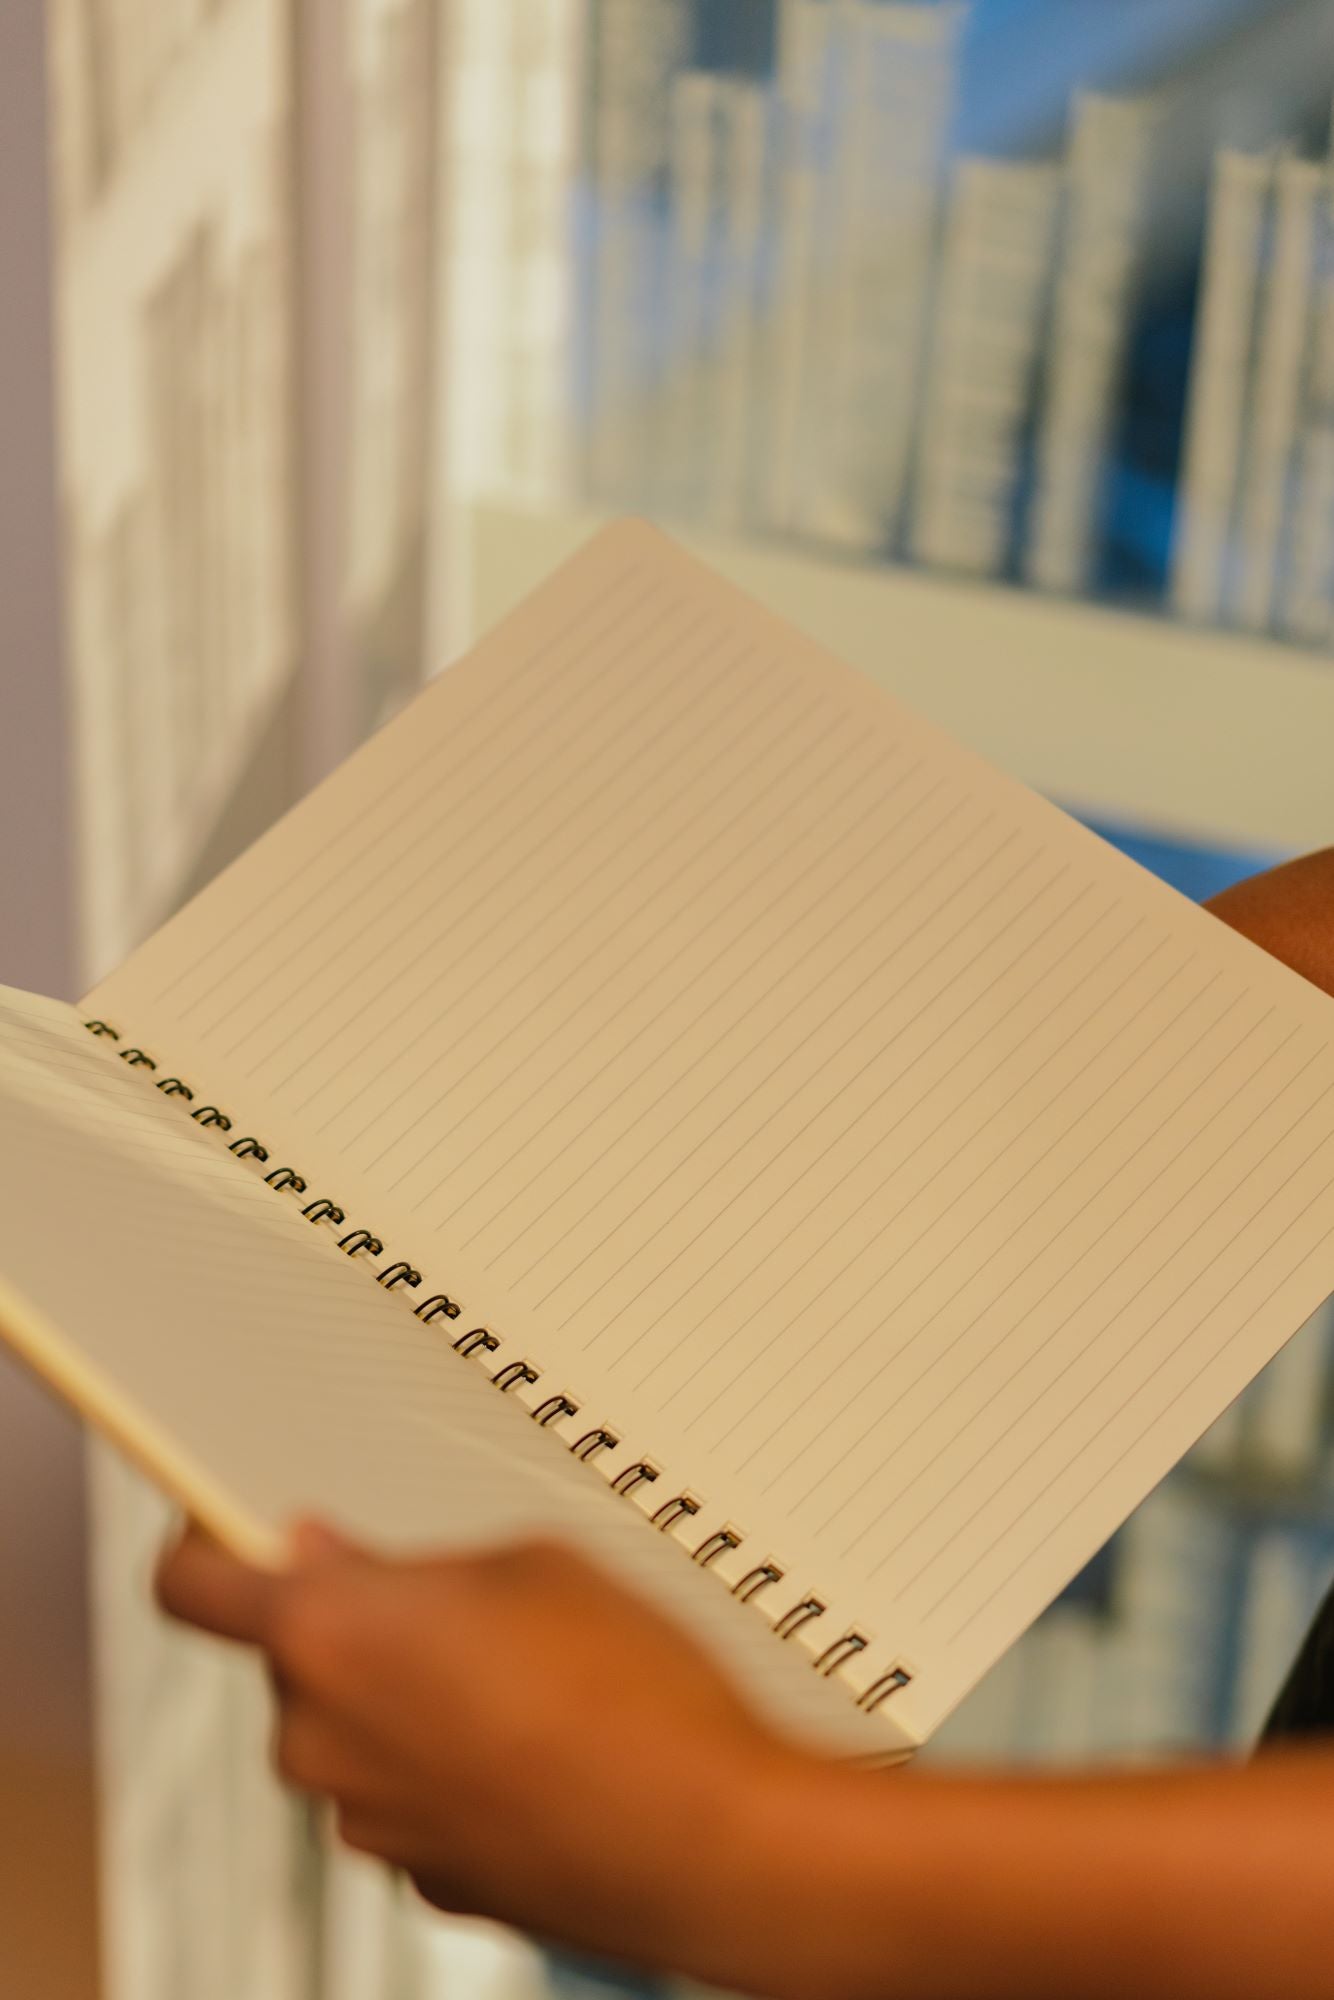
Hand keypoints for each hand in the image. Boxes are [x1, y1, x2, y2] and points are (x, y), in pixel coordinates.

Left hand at [154, 1524, 807, 1973]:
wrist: (716, 1837)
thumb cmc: (634, 1691)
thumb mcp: (532, 1561)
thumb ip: (416, 1564)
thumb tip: (347, 1570)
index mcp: (329, 1638)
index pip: (193, 1583)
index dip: (206, 1540)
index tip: (229, 1521)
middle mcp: (323, 1743)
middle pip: (296, 1661)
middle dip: (357, 1622)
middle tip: (451, 1594)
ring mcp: (372, 1823)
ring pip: (359, 1730)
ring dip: (410, 1696)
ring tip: (526, 1672)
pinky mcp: (429, 1877)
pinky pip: (413, 1793)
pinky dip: (453, 1764)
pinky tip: (542, 1740)